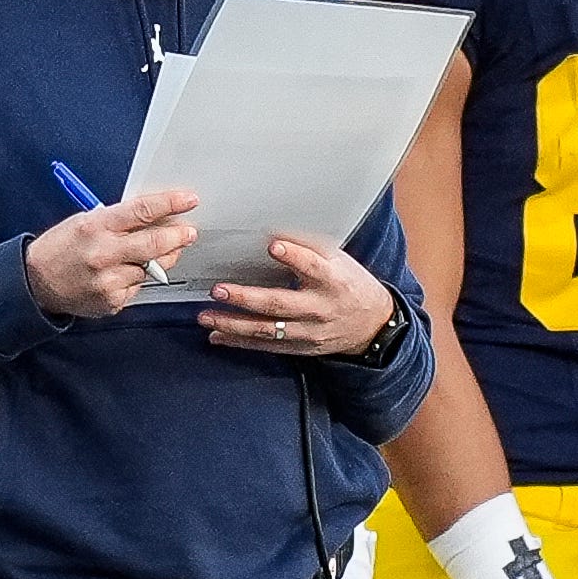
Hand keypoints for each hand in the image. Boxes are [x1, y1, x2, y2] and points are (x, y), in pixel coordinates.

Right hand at [26, 189, 196, 319]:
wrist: (37, 283)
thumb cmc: (61, 248)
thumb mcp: (85, 221)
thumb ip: (119, 219)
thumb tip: (155, 215)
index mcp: (96, 226)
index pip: (142, 211)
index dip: (170, 204)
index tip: (188, 200)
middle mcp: (103, 254)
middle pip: (155, 244)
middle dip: (178, 236)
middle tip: (188, 232)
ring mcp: (108, 281)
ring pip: (151, 269)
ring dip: (159, 260)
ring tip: (153, 253)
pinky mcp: (112, 301)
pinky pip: (138, 288)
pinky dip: (137, 279)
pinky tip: (123, 273)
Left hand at [201, 236, 394, 358]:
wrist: (371, 325)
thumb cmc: (350, 285)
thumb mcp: (339, 261)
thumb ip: (310, 249)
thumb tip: (276, 231)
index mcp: (332, 280)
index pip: (313, 266)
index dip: (294, 256)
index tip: (273, 245)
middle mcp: (319, 308)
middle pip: (279, 304)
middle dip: (246, 298)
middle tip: (218, 290)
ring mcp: (308, 331)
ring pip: (267, 330)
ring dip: (233, 324)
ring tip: (206, 316)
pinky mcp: (299, 347)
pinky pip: (266, 346)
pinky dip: (240, 342)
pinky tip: (217, 336)